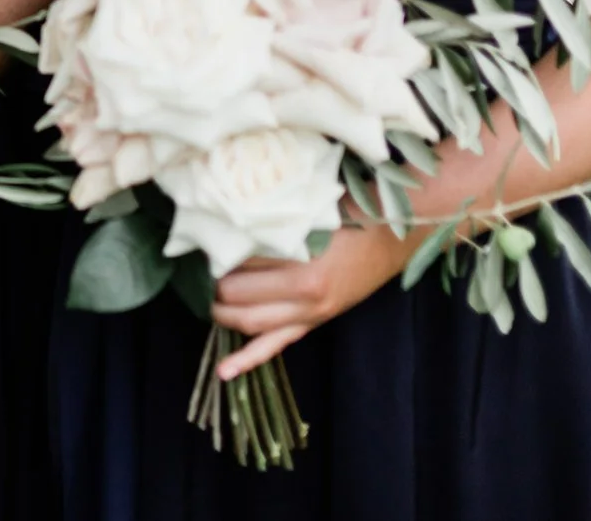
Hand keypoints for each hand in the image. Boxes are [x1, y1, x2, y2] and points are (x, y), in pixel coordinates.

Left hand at [209, 224, 414, 379]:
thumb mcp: (310, 218)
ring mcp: (309, 316)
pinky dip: (247, 360)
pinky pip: (274, 347)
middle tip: (200, 271)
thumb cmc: (349, 220)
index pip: (243, 267)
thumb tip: (229, 227)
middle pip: (241, 299)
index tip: (204, 245)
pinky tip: (224, 371)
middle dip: (215, 287)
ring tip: (207, 301)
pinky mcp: (312, 325)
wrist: (389, 242)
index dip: (219, 256)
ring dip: (224, 315)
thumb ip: (273, 226)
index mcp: (305, 270)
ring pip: (253, 324)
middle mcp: (306, 299)